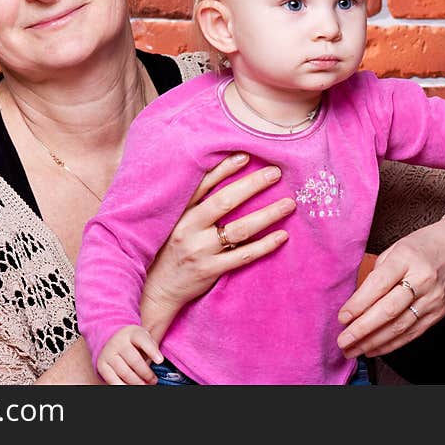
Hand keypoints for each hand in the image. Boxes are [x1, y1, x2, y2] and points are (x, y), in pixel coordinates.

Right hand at [96, 325, 163, 384]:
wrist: (113, 341)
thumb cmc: (135, 343)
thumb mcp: (144, 339)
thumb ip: (152, 348)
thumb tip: (158, 361)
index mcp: (132, 333)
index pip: (142, 340)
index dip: (152, 351)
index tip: (160, 361)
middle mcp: (118, 341)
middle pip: (134, 360)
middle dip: (146, 373)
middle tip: (154, 380)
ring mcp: (108, 353)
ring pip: (124, 372)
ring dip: (137, 382)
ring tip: (145, 385)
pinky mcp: (102, 365)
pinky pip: (112, 380)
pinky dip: (124, 386)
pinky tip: (132, 386)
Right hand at [140, 153, 295, 339]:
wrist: (155, 289)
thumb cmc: (168, 250)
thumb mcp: (173, 223)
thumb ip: (193, 205)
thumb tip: (226, 182)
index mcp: (180, 212)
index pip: (203, 184)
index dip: (224, 168)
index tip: (245, 155)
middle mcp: (188, 228)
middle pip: (224, 201)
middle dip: (252, 185)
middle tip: (276, 172)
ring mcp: (200, 250)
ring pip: (239, 229)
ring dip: (267, 214)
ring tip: (288, 204)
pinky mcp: (209, 270)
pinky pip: (242, 255)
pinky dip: (264, 245)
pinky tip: (282, 236)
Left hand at [336, 214, 444, 358]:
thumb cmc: (421, 247)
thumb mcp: (395, 249)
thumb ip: (377, 274)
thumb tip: (356, 303)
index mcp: (406, 257)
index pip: (378, 285)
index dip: (358, 304)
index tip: (342, 317)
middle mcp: (422, 279)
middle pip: (389, 310)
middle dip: (362, 329)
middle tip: (343, 341)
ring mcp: (433, 299)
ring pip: (399, 326)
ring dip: (373, 342)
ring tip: (353, 350)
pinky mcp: (439, 313)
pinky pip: (412, 333)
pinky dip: (391, 344)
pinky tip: (373, 349)